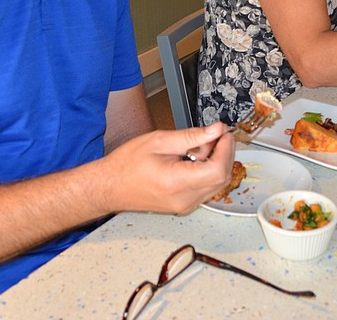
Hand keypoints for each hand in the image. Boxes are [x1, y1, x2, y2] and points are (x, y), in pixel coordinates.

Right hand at [96, 123, 234, 214]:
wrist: (110, 186)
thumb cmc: (127, 165)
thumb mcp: (159, 141)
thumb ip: (191, 136)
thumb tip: (215, 130)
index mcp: (177, 183)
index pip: (217, 170)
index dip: (226, 149)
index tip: (224, 134)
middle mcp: (184, 199)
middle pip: (222, 179)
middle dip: (225, 154)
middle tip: (218, 135)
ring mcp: (184, 205)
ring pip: (217, 185)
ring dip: (218, 163)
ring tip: (204, 145)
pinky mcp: (183, 206)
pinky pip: (207, 190)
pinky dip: (209, 173)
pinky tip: (198, 159)